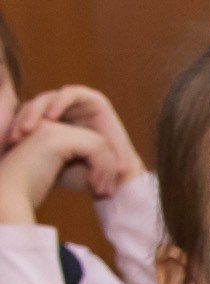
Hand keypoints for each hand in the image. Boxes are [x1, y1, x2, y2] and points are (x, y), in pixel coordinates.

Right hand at [0, 121, 122, 224]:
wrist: (8, 198)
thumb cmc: (28, 191)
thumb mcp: (54, 173)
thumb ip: (74, 163)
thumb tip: (106, 169)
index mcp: (45, 132)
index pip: (84, 142)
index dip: (98, 164)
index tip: (99, 189)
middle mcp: (47, 125)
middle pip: (94, 140)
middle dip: (106, 167)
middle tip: (105, 192)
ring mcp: (50, 129)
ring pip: (99, 143)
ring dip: (106, 170)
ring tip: (102, 192)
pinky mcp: (55, 139)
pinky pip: (95, 148)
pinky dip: (102, 169)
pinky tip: (95, 188)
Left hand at [7, 86, 143, 191]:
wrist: (116, 180)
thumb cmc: (86, 175)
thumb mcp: (52, 162)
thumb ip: (32, 152)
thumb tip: (2, 154)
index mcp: (51, 124)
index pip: (25, 117)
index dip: (14, 127)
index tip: (8, 144)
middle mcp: (63, 111)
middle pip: (34, 107)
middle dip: (22, 119)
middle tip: (16, 135)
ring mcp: (77, 104)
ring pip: (48, 99)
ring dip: (37, 111)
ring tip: (29, 127)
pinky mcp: (93, 99)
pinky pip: (70, 94)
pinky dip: (59, 103)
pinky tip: (51, 117)